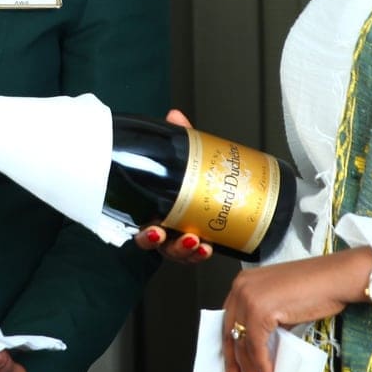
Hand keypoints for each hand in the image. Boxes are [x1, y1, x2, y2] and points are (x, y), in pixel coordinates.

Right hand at [134, 110, 211, 263]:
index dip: (145, 234)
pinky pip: (197, 255)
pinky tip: (209, 248)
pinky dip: (201, 254)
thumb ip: (182, 141)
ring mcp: (182, 240)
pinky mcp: (201, 245)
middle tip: (163, 233)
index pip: (142, 227)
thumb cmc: (197, 179)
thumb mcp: (188, 160)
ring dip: (183, 249)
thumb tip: (174, 116)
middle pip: (157, 245)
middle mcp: (166, 229)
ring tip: (195, 240)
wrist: (229, 195)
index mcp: (155, 210)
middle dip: (159, 242)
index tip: (152, 229)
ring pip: (176, 253)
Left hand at [220, 247, 371, 371]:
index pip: (228, 320)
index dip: (229, 346)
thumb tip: (258, 348)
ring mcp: (248, 298)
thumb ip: (265, 320)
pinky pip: (256, 344)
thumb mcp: (280, 302)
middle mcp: (241, 287)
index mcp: (243, 282)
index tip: (231, 366)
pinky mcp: (260, 310)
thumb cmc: (316, 288)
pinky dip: (262, 362)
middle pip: (229, 331)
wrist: (336, 278)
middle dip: (233, 360)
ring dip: (248, 366)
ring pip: (242, 341)